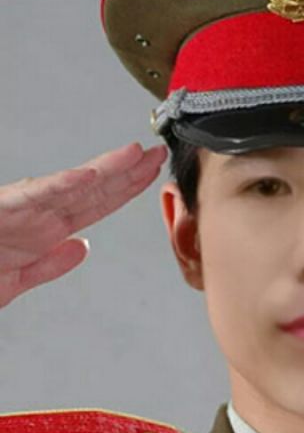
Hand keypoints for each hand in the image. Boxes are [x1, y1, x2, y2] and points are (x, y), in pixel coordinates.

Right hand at [0, 142, 167, 308]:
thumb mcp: (14, 280)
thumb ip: (49, 266)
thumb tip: (82, 248)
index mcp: (43, 230)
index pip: (94, 206)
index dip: (125, 190)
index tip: (150, 175)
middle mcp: (37, 216)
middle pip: (93, 191)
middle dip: (128, 173)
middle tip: (159, 152)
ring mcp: (20, 211)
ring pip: (72, 187)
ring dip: (106, 170)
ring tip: (137, 154)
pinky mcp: (1, 210)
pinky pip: (35, 196)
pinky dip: (64, 185)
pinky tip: (91, 175)